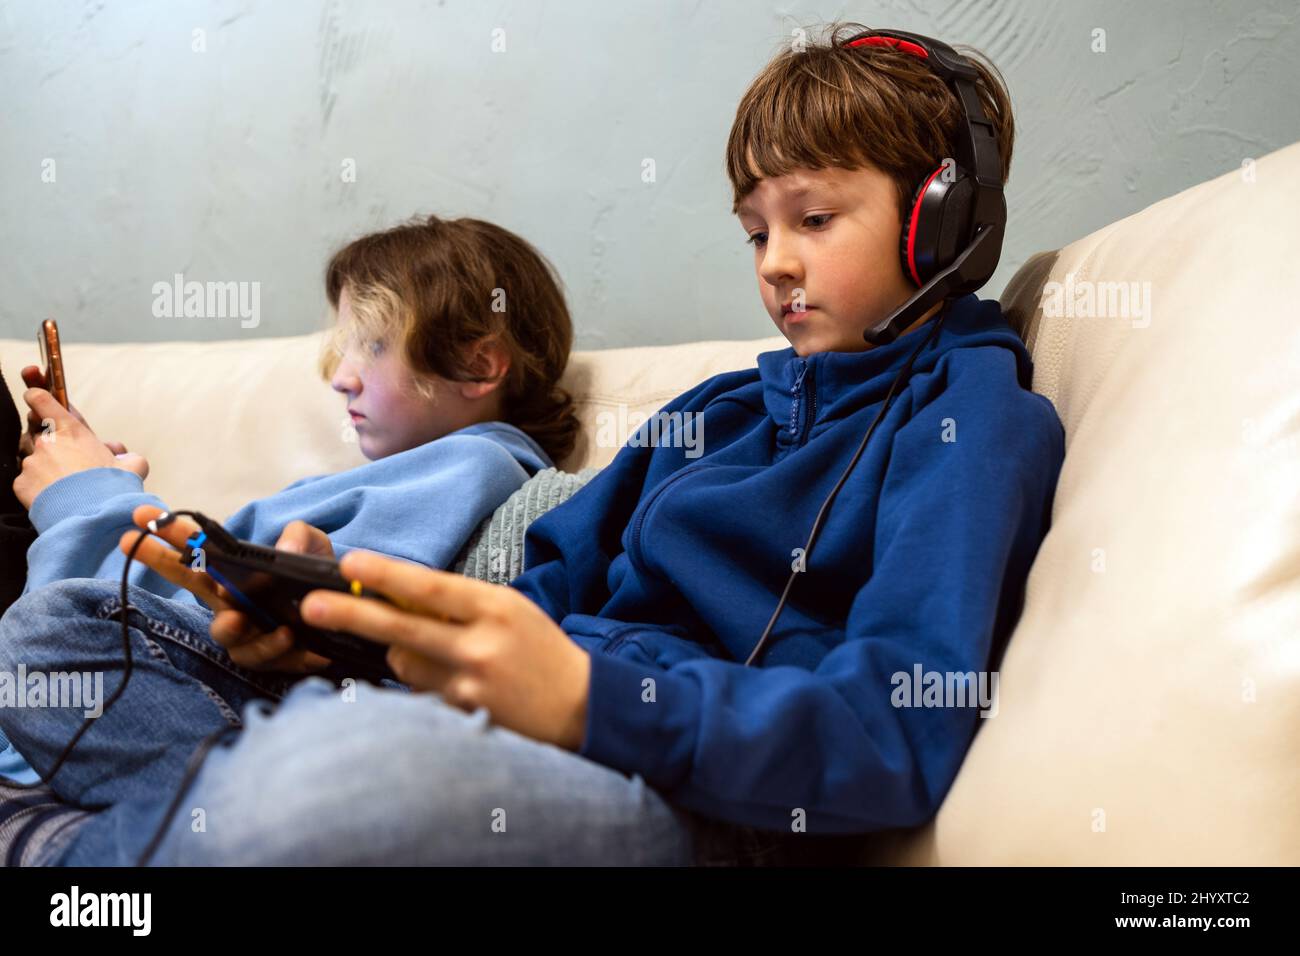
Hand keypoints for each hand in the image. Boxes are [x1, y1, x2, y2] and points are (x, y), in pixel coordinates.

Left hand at [14, 388, 149, 508]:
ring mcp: (32, 462)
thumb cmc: (112, 488)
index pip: (41, 400)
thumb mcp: (133, 467)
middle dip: (53, 449)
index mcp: (71, 431)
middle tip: (72, 466)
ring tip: (66, 488)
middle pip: (40, 437)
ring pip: (35, 461)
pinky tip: (55, 498)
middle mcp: (46, 442)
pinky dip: (38, 489)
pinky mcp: (21, 483)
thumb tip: (128, 457)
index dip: (36, 397)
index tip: (34, 397)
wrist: (92, 515)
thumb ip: (130, 457)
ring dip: (47, 470)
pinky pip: (27, 482)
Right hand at [116, 506, 332, 673]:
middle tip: (134, 543)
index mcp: (234, 574)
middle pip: (189, 583)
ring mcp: (247, 632)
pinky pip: (265, 657)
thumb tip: (282, 549)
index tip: (141, 516)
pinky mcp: (271, 656)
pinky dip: (275, 646)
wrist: (345, 612)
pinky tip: (289, 635)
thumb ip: (299, 538)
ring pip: (224, 632)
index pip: (197, 552)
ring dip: (229, 624)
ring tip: (241, 618)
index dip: (169, 534)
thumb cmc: (317, 578)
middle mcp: (231, 603)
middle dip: (160, 561)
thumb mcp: (313, 548)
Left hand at [299, 550, 590, 750]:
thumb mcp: (510, 611)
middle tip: (311, 605)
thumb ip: (460, 604)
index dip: (387, 575)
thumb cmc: (541, 651)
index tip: (351, 563)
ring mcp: (469, 685)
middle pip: (402, 628)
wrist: (582, 707)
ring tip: (438, 653)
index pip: (431, 587)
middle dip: (351, 614)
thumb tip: (398, 594)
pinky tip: (454, 684)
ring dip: (399, 653)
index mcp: (496, 608)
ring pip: (403, 662)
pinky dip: (421, 684)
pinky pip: (418, 693)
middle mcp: (480, 645)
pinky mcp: (462, 717)